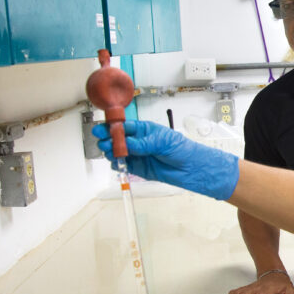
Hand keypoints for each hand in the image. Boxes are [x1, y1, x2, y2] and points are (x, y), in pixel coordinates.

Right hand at [92, 120, 239, 199]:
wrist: (190, 168)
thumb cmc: (181, 149)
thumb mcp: (162, 142)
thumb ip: (143, 144)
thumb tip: (127, 143)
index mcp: (144, 129)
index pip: (123, 126)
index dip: (111, 127)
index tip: (102, 129)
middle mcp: (138, 141)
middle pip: (116, 139)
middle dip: (108, 139)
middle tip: (104, 143)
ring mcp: (137, 154)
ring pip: (117, 152)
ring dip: (111, 152)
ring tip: (110, 153)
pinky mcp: (137, 167)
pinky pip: (122, 165)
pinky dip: (117, 164)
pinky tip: (117, 163)